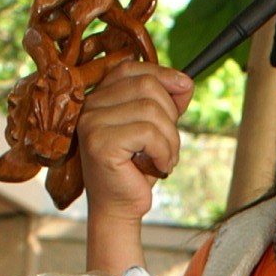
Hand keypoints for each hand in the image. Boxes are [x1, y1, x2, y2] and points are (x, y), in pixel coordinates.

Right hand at [77, 60, 192, 224]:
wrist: (119, 207)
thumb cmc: (136, 169)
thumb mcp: (156, 130)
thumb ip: (167, 103)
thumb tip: (185, 82)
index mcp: (99, 97)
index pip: (132, 68)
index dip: (163, 74)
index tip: (185, 88)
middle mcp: (90, 105)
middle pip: (147, 86)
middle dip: (171, 116)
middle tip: (169, 144)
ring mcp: (92, 123)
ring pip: (151, 110)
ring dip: (171, 139)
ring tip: (166, 158)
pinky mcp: (100, 142)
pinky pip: (148, 133)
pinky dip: (164, 151)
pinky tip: (159, 166)